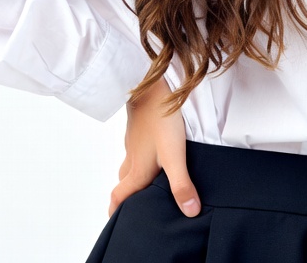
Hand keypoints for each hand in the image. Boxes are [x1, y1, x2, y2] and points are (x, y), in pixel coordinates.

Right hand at [108, 79, 200, 217]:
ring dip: (135, 175)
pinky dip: (142, 156)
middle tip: (137, 204)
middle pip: (124, 182)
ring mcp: (134, 140)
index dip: (116, 212)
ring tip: (150, 181)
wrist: (149, 85)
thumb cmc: (160, 121)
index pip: (119, 197)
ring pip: (130, 163)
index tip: (117, 222)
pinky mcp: (139, 126)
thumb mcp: (174, 155)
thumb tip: (190, 212)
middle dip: (127, 195)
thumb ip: (181, 184)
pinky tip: (156, 151)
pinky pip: (137, 147)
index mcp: (137, 170)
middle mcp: (132, 158)